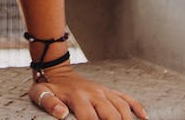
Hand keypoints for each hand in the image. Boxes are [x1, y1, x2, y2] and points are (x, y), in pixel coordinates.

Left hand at [28, 65, 147, 119]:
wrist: (57, 69)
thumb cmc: (49, 87)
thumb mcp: (40, 93)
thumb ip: (48, 102)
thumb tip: (61, 113)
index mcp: (77, 96)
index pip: (88, 118)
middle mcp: (94, 94)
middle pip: (111, 114)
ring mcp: (103, 92)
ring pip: (122, 108)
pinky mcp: (109, 91)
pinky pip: (127, 98)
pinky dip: (137, 107)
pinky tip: (145, 118)